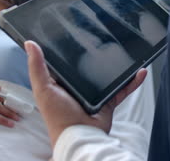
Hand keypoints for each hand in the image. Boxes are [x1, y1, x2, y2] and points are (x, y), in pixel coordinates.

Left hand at [25, 40, 146, 147]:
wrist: (79, 136)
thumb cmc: (58, 117)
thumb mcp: (43, 88)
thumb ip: (37, 67)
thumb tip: (30, 44)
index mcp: (61, 82)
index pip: (66, 62)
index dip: (70, 49)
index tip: (78, 33)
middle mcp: (78, 87)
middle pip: (90, 67)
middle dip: (99, 56)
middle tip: (107, 38)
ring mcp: (95, 94)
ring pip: (109, 76)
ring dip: (119, 68)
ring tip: (126, 53)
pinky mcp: (108, 102)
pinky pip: (123, 89)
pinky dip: (132, 82)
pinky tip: (140, 72)